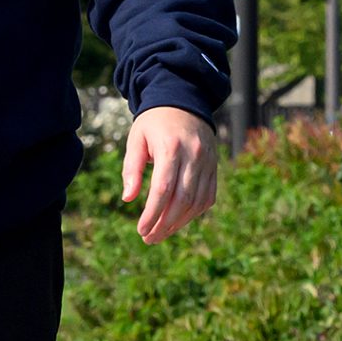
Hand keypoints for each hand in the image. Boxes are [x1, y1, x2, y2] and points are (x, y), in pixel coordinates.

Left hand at [122, 106, 219, 244]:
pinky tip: (178, 221)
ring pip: (196, 202)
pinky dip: (193, 213)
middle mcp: (194, 155)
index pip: (163, 189)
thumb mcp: (136, 139)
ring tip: (160, 234)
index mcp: (171, 147)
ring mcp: (208, 162)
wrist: (184, 102)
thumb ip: (131, 168)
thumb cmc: (154, 123)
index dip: (152, 214)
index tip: (141, 229)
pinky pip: (207, 197)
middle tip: (149, 238)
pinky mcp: (214, 168)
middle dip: (165, 224)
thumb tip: (128, 199)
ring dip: (179, 223)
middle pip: (182, 200)